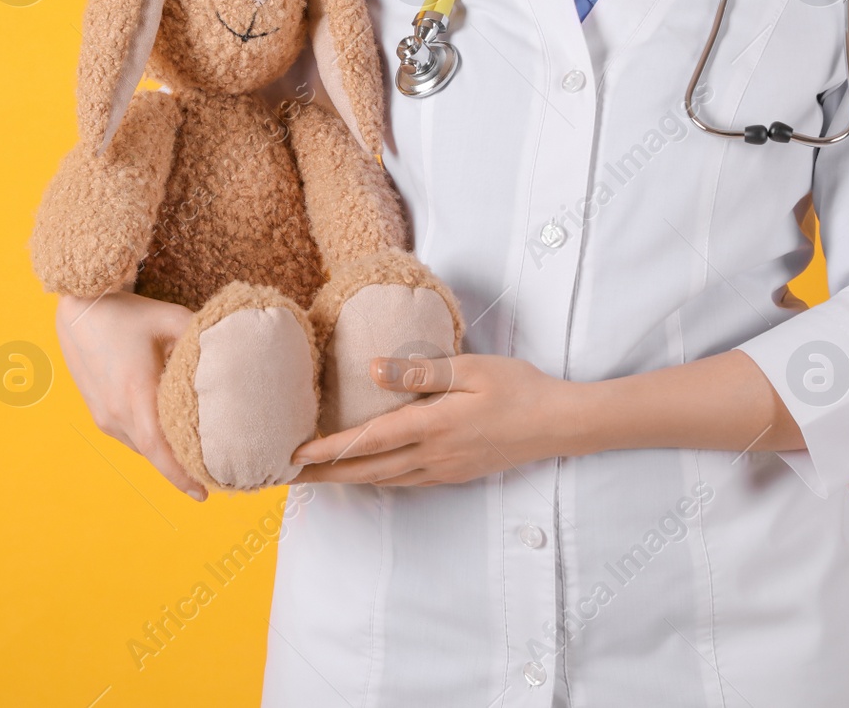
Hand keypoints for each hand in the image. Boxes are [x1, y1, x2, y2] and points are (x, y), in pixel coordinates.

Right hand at [55, 291, 206, 499]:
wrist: (80, 310)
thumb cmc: (127, 313)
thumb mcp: (171, 318)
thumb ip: (202, 339)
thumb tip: (234, 354)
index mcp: (135, 392)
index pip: (159, 449)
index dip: (179, 476)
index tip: (202, 494)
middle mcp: (115, 411)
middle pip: (152, 455)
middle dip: (179, 470)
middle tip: (210, 478)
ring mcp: (103, 414)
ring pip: (140, 447)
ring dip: (163, 455)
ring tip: (192, 458)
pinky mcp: (97, 411)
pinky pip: (128, 436)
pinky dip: (148, 441)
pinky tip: (166, 434)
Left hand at [292, 353, 572, 486]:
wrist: (560, 424)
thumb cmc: (518, 388)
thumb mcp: (470, 368)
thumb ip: (420, 371)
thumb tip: (373, 369)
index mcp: (433, 426)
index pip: (369, 441)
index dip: (329, 449)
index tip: (295, 455)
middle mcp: (433, 455)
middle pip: (368, 470)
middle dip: (325, 475)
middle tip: (288, 477)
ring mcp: (444, 469)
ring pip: (385, 480)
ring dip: (348, 479)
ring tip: (317, 477)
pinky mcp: (456, 473)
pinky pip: (406, 481)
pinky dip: (378, 479)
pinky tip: (367, 474)